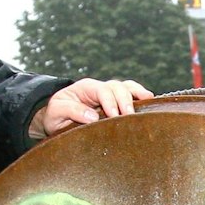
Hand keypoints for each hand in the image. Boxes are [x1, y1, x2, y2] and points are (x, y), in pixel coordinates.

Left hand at [30, 78, 151, 139]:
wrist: (55, 116)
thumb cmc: (55, 114)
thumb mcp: (56, 112)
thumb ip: (72, 111)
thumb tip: (93, 117)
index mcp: (85, 88)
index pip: (102, 90)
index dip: (110, 102)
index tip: (114, 116)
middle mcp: (99, 88)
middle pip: (118, 87)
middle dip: (125, 100)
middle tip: (129, 116)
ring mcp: (108, 94)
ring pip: (127, 87)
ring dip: (137, 94)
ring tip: (148, 102)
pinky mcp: (115, 102)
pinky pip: (130, 94)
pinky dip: (140, 96)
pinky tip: (149, 103)